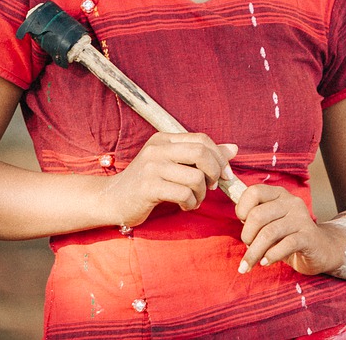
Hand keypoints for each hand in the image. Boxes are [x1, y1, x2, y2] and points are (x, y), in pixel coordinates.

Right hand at [99, 133, 237, 227]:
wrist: (112, 199)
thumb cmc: (147, 183)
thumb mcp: (172, 164)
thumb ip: (201, 156)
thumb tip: (233, 148)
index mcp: (164, 140)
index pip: (202, 140)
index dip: (219, 157)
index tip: (224, 175)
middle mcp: (158, 149)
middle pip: (201, 154)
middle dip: (214, 173)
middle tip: (211, 187)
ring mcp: (152, 167)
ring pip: (195, 177)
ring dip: (201, 194)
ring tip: (193, 200)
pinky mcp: (148, 187)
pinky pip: (184, 193)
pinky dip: (190, 203)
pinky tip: (184, 205)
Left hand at [235, 184, 344, 276]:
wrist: (321, 249)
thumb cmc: (288, 236)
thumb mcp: (271, 223)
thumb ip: (255, 218)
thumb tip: (238, 216)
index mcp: (279, 195)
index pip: (254, 191)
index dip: (242, 207)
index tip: (241, 222)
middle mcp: (291, 202)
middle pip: (258, 215)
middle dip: (247, 235)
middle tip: (247, 247)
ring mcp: (301, 219)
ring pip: (269, 233)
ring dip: (254, 252)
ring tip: (249, 263)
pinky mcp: (309, 237)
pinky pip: (285, 245)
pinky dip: (271, 256)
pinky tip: (266, 262)